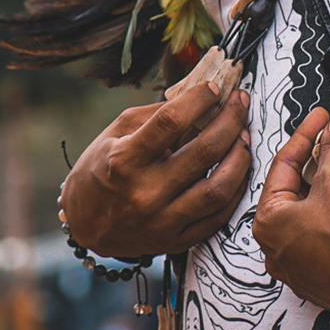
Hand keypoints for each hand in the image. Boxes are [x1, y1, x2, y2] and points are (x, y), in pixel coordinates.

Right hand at [59, 75, 251, 257]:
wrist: (86, 224)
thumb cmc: (101, 170)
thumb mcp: (115, 133)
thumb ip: (154, 116)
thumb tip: (197, 97)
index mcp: (124, 160)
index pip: (170, 121)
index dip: (198, 99)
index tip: (214, 88)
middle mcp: (144, 193)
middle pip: (203, 153)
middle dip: (230, 120)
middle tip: (240, 103)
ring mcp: (162, 221)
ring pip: (218, 189)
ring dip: (240, 157)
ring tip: (244, 136)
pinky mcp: (176, 241)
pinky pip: (218, 217)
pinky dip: (235, 190)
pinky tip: (238, 169)